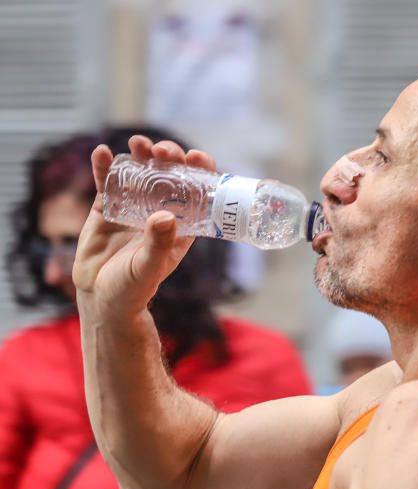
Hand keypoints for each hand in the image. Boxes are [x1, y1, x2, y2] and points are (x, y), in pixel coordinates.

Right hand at [73, 136, 217, 318]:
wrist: (102, 299)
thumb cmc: (133, 289)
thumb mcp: (149, 267)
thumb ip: (158, 244)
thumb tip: (164, 216)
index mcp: (181, 227)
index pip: (196, 193)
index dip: (199, 172)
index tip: (196, 156)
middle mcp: (159, 213)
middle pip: (168, 177)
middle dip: (169, 159)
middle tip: (164, 151)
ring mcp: (133, 208)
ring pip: (140, 174)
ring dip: (141, 156)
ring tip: (139, 144)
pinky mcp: (107, 209)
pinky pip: (107, 184)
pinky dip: (104, 167)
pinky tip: (102, 152)